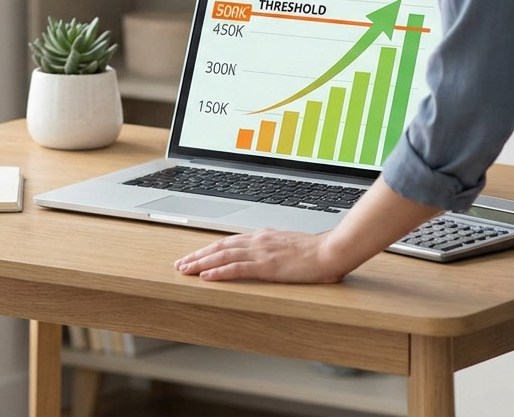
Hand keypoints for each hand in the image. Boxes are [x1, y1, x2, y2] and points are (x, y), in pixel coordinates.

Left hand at [174, 229, 347, 282]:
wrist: (332, 251)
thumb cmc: (316, 252)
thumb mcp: (290, 246)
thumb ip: (274, 249)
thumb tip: (266, 255)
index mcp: (263, 237)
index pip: (229, 242)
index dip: (209, 249)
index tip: (195, 256)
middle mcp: (258, 241)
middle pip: (220, 247)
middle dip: (198, 256)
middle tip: (181, 264)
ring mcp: (261, 252)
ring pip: (223, 256)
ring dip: (201, 264)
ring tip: (185, 270)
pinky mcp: (267, 265)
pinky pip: (237, 268)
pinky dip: (218, 272)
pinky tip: (206, 276)